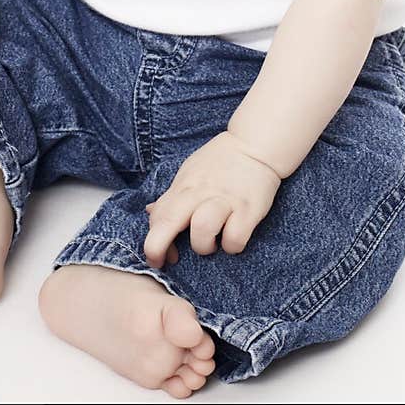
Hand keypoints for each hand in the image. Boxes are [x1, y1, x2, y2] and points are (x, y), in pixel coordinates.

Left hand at [143, 131, 281, 268]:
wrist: (254, 143)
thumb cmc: (219, 161)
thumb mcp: (190, 172)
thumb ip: (172, 195)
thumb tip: (150, 211)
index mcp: (184, 186)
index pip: (158, 216)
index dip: (153, 241)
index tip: (160, 254)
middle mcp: (200, 193)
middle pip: (168, 221)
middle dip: (157, 247)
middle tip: (165, 261)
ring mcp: (224, 200)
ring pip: (201, 230)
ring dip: (203, 246)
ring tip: (211, 243)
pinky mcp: (249, 209)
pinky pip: (235, 239)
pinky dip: (232, 246)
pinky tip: (233, 239)